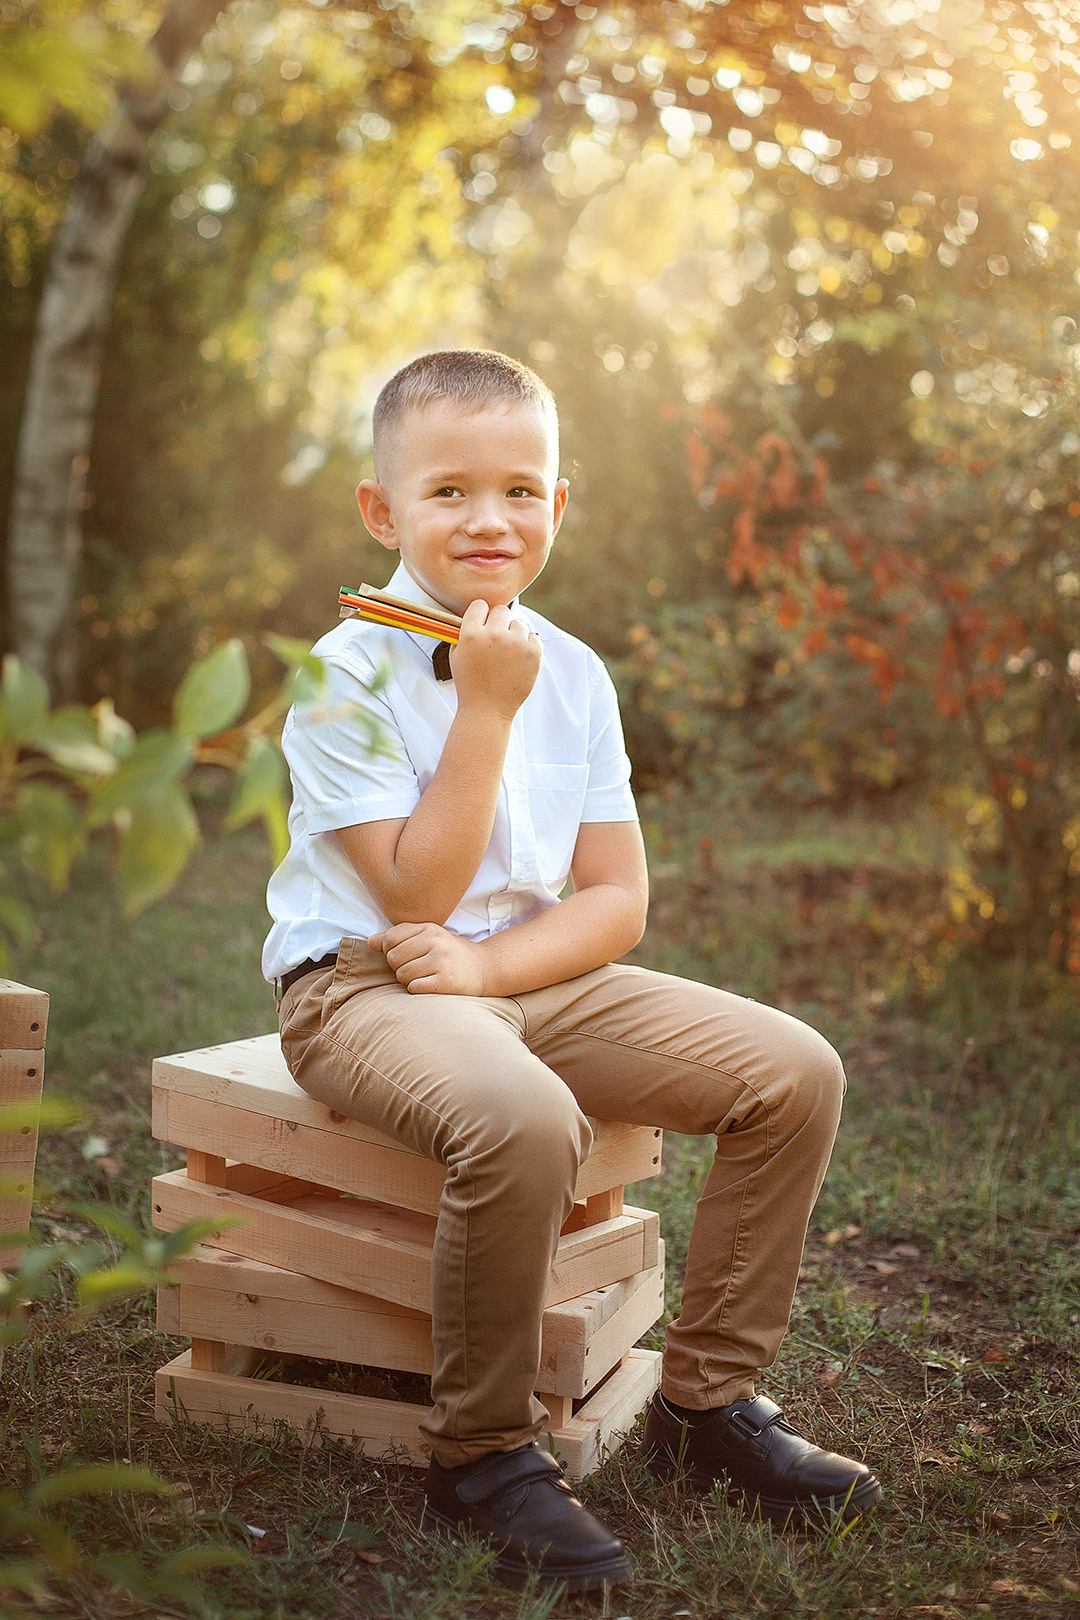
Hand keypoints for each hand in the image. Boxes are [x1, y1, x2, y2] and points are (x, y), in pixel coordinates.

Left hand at [368, 922, 487, 994]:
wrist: (484, 969)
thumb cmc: (449, 954)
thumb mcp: (427, 938)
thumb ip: (397, 938)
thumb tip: (369, 942)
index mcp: (428, 928)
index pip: (390, 939)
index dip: (390, 950)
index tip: (405, 955)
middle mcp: (435, 942)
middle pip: (393, 958)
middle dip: (399, 967)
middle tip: (417, 967)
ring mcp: (441, 961)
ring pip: (402, 975)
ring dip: (408, 980)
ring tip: (425, 976)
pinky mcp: (445, 980)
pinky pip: (414, 988)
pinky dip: (418, 990)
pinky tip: (431, 985)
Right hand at [450, 601, 541, 720]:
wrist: (487, 710)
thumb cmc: (470, 685)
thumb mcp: (456, 657)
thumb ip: (464, 634)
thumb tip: (475, 618)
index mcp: (471, 634)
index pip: (480, 605)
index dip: (481, 614)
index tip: (483, 623)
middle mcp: (493, 635)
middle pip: (501, 610)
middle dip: (499, 622)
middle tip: (497, 639)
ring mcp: (515, 643)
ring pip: (519, 623)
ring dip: (514, 634)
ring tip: (508, 654)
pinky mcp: (533, 653)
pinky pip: (533, 638)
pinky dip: (528, 646)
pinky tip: (519, 659)